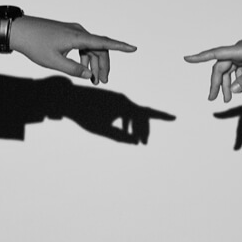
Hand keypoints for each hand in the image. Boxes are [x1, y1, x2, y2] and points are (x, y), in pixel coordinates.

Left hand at [10, 16, 135, 82]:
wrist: (19, 30)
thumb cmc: (35, 45)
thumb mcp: (54, 62)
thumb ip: (73, 69)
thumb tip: (89, 74)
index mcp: (77, 37)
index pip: (104, 43)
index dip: (120, 47)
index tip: (134, 48)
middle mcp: (78, 31)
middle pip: (99, 48)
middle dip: (103, 65)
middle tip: (102, 82)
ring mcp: (73, 31)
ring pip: (91, 48)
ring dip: (94, 63)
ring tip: (93, 80)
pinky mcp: (67, 33)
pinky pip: (83, 45)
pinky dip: (85, 57)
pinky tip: (83, 68)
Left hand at [59, 83, 175, 144]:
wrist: (67, 99)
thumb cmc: (83, 114)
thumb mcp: (101, 129)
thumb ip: (119, 137)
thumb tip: (134, 143)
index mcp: (124, 104)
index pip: (148, 112)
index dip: (162, 116)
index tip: (174, 118)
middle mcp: (123, 99)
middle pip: (141, 115)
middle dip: (143, 130)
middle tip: (144, 142)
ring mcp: (116, 98)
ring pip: (132, 112)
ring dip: (135, 126)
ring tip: (136, 138)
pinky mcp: (109, 98)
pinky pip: (124, 110)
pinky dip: (126, 120)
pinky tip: (124, 128)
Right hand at [184, 26, 241, 101]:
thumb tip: (233, 90)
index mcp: (240, 50)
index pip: (215, 54)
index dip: (200, 57)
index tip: (186, 59)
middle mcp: (239, 50)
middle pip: (221, 66)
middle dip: (216, 83)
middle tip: (213, 99)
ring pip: (230, 69)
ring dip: (227, 83)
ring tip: (226, 99)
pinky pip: (239, 68)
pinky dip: (237, 78)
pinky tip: (238, 88)